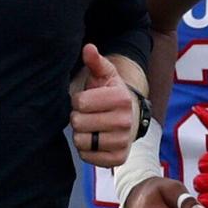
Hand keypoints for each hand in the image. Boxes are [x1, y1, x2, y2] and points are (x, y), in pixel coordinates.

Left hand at [71, 44, 136, 166]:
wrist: (129, 117)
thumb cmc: (110, 94)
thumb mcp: (104, 75)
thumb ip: (95, 61)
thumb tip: (88, 48)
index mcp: (122, 98)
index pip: (79, 102)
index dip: (78, 101)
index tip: (87, 100)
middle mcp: (125, 122)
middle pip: (78, 122)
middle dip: (78, 117)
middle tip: (89, 114)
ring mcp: (123, 142)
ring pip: (80, 141)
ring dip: (81, 134)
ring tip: (91, 126)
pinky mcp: (118, 159)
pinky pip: (87, 157)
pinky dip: (86, 150)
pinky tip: (94, 140)